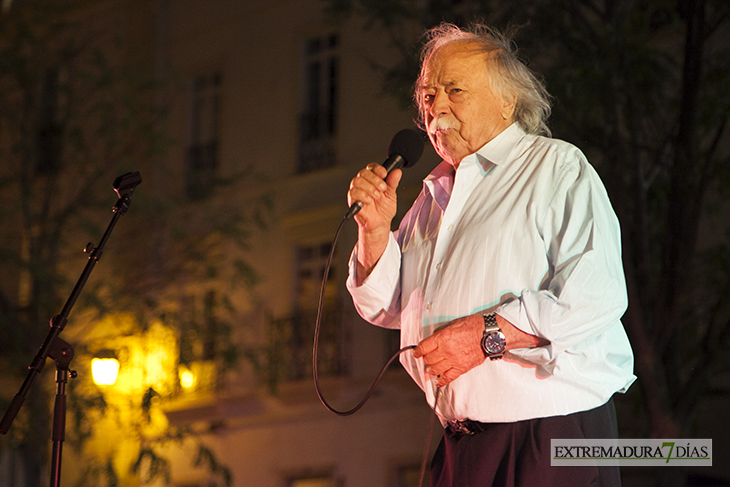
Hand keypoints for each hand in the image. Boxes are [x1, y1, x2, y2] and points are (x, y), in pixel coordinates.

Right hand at [347, 163, 401, 280]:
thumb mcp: (391, 195)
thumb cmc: (384, 209)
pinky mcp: (352, 200)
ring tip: (377, 196)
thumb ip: (393, 183)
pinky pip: (353, 193)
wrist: (380, 224)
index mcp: (372, 179)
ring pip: (357, 181)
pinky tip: (369, 201)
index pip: (371, 167)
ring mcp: (357, 191)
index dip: (377, 168)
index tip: (384, 174)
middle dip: (375, 179)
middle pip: (363, 172)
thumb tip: (397, 172)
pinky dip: (363, 195)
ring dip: (369, 188)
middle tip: (383, 188)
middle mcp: (363, 183)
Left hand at [413, 314, 484, 387]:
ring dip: (431, 370)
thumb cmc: (475, 326)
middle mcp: (446, 350)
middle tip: (426, 359)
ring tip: (430, 369)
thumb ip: (443, 333)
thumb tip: (435, 340)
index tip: (416, 353)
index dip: (418, 351)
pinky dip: (441, 381)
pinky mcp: (462, 368)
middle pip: (428, 359)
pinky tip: (438, 381)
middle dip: (425, 359)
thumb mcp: (455, 324)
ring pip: (435, 369)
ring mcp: (453, 360)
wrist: (489, 335)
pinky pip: (448, 377)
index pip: (424, 347)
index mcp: (443, 337)